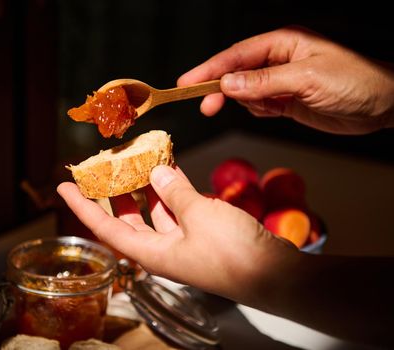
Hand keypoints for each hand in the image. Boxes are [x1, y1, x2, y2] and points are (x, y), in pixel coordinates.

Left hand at [57, 165, 299, 305]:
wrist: (275, 275)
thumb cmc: (234, 253)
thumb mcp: (199, 215)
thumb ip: (174, 191)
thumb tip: (156, 170)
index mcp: (151, 253)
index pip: (105, 228)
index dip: (82, 207)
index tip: (64, 187)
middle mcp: (162, 249)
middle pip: (127, 219)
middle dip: (115, 193)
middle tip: (106, 167)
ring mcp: (182, 242)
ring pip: (155, 211)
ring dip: (147, 186)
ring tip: (138, 159)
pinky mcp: (202, 234)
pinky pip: (179, 208)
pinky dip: (173, 189)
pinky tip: (170, 167)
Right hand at [178, 26, 393, 134]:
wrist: (383, 105)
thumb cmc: (354, 81)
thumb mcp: (306, 79)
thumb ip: (263, 82)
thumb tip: (227, 85)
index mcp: (282, 43)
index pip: (236, 55)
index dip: (209, 69)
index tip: (187, 83)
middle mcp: (277, 60)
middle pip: (235, 73)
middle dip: (220, 90)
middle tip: (206, 107)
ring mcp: (280, 81)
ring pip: (245, 92)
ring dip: (246, 103)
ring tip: (270, 108)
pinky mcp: (285, 101)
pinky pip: (258, 106)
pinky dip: (259, 111)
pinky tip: (274, 111)